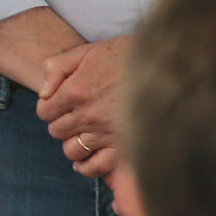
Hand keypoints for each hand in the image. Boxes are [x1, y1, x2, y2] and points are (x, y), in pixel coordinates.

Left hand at [37, 37, 131, 179]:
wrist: (172, 63)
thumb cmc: (132, 54)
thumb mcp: (92, 49)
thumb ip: (59, 66)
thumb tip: (43, 92)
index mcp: (75, 91)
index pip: (45, 111)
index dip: (52, 106)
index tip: (64, 101)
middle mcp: (87, 115)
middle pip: (57, 131)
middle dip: (64, 122)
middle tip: (80, 113)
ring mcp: (104, 133)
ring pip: (72, 150)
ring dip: (75, 142)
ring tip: (88, 132)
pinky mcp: (122, 146)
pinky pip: (94, 167)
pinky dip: (87, 166)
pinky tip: (88, 158)